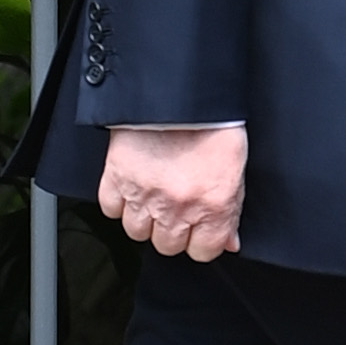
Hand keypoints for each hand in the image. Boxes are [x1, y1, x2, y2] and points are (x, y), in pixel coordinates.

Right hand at [99, 125, 248, 260]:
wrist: (180, 92)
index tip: (198, 230)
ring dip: (144, 218)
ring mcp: (145, 194)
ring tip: (152, 197)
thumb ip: (230, 211)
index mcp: (213, 206)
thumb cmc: (212, 124)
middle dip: (172, 230)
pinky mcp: (118, 177)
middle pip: (167, 246)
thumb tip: (228, 241)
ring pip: (137, 231)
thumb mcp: (234, 170)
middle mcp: (178, 207)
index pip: (203, 252)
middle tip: (175, 208)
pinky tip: (132, 188)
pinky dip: (118, 201)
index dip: (201, 241)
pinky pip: (111, 208)